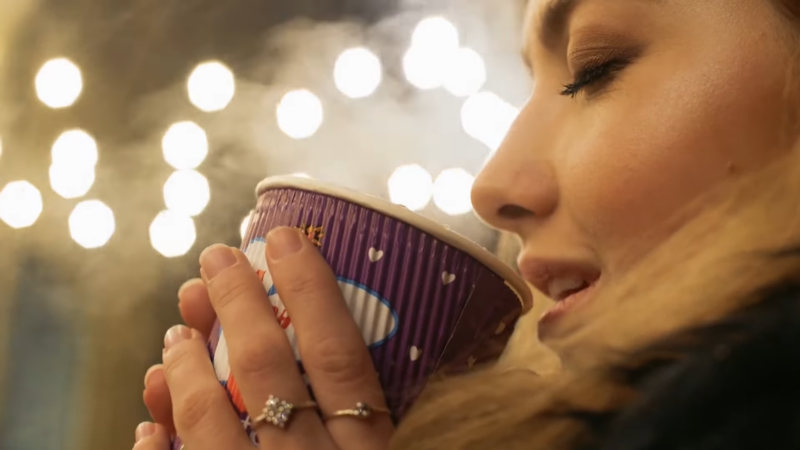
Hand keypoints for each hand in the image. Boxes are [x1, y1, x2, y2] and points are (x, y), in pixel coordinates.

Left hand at [134, 227, 393, 449]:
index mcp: (369, 448)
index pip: (339, 356)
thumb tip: (442, 355)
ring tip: (175, 332)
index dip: (311, 292)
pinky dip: (159, 449)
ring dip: (187, 368)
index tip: (286, 240)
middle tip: (215, 258)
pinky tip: (149, 426)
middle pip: (266, 370)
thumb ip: (413, 416)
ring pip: (211, 420)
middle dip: (237, 304)